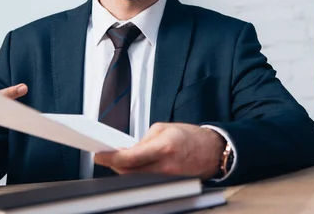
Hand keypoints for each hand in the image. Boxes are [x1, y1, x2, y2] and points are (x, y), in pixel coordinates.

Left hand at [94, 123, 225, 179]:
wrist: (213, 151)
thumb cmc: (191, 137)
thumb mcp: (165, 128)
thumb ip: (144, 140)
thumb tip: (127, 150)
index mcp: (164, 147)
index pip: (131, 157)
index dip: (112, 158)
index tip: (100, 155)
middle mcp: (166, 166)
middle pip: (130, 172)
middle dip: (115, 164)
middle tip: (106, 156)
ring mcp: (168, 179)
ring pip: (136, 179)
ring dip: (126, 170)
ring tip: (120, 160)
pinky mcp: (169, 185)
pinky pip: (147, 182)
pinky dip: (138, 174)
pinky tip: (134, 167)